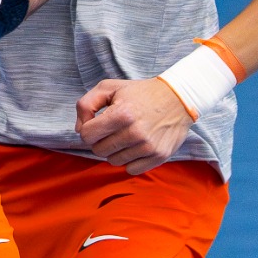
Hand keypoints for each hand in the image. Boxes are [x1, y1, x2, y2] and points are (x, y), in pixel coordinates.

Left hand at [76, 77, 194, 174]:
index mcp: (121, 114)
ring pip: (114, 162)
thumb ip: (86, 104)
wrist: (177, 98)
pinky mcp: (159, 156)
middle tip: (113, 129)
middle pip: (98, 150)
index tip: (97, 123)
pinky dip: (130, 160)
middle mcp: (135, 132)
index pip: (86, 135)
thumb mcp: (109, 87)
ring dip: (115, 151)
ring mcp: (148, 146)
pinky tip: (136, 146)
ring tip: (126, 136)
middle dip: (101, 140)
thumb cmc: (140, 92)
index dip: (87, 129)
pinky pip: (131, 170)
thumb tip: (79, 130)